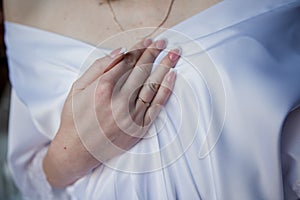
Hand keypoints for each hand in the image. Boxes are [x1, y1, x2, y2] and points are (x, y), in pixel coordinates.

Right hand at [43, 39, 180, 187]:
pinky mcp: (139, 128)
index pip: (127, 62)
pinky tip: (173, 76)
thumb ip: (98, 68)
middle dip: (154, 53)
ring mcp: (131, 116)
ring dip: (165, 67)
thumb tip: (120, 51)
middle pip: (142, 70)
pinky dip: (166, 90)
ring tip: (174, 53)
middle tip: (163, 42)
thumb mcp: (77, 87)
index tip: (148, 40)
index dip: (139, 49)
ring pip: (152, 85)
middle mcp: (119, 101)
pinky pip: (156, 106)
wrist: (78, 150)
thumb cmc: (75, 117)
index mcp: (102, 88)